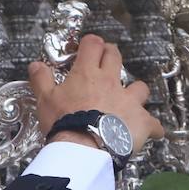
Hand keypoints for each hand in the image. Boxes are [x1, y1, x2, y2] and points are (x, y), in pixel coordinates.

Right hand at [28, 35, 164, 153]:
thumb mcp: (44, 99)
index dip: (91, 43)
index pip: (92, 46)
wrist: (84, 147)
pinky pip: (153, 123)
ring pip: (140, 87)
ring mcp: (130, 101)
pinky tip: (148, 132)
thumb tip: (35, 65)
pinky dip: (151, 127)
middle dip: (111, 54)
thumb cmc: (63, 121)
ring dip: (136, 91)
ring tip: (129, 100)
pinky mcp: (142, 122)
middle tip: (106, 60)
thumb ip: (41, 80)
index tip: (88, 46)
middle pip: (116, 57)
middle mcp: (111, 82)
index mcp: (87, 74)